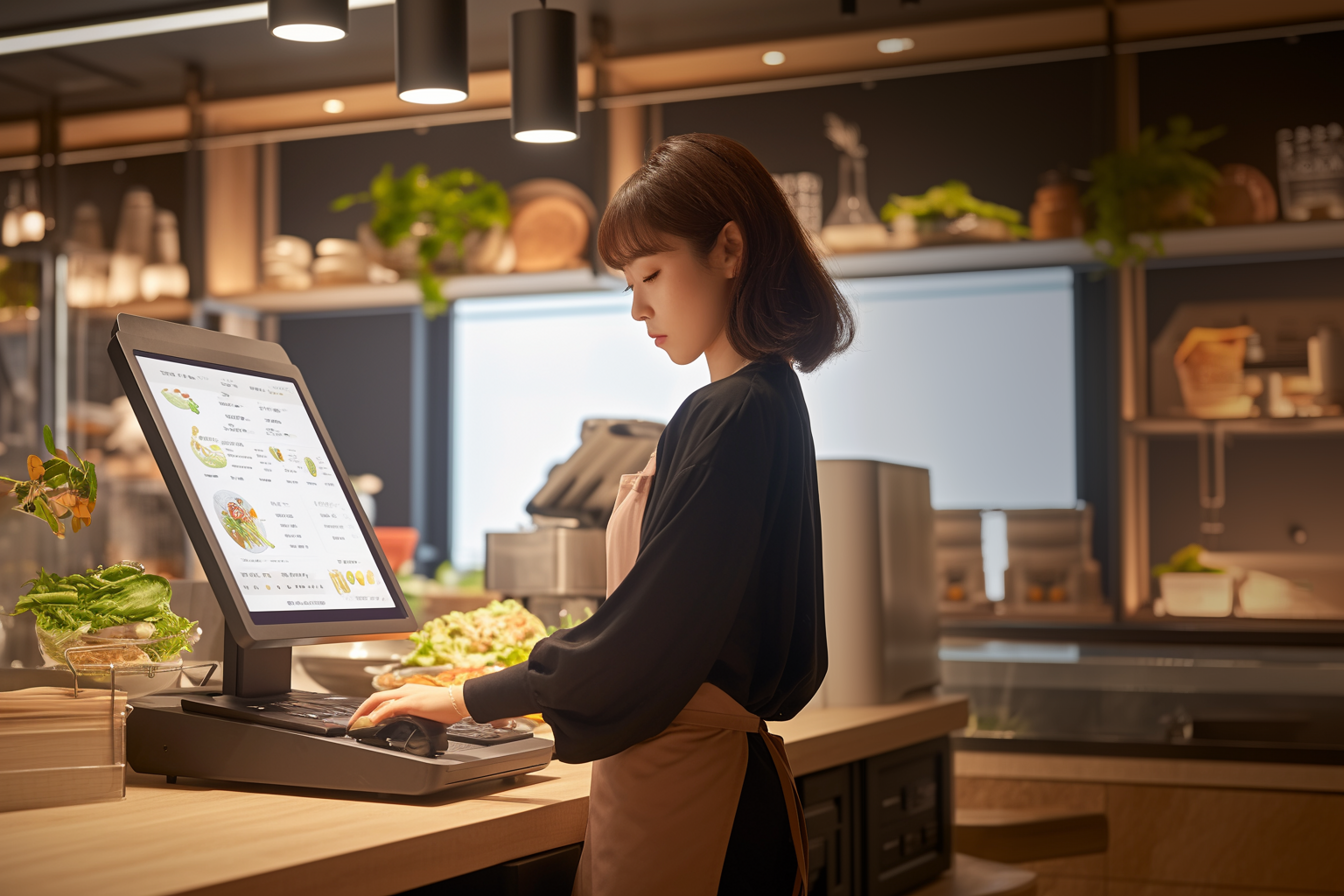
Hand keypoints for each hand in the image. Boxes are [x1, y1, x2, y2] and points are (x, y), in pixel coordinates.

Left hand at [348, 684, 467, 728]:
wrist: (461, 700)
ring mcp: (408, 695)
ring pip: (379, 700)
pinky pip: (390, 708)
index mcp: (409, 691)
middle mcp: (405, 690)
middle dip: (360, 710)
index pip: (383, 698)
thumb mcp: (427, 710)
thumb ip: (415, 715)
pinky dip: (378, 715)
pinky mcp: (412, 702)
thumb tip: (406, 725)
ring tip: (356, 724)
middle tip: (352, 723)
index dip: (369, 708)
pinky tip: (371, 722)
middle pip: (375, 697)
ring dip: (364, 712)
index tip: (362, 719)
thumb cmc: (449, 706)